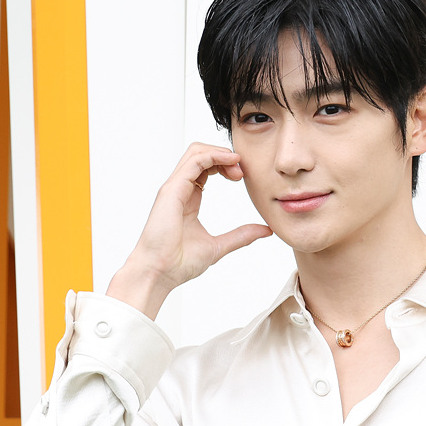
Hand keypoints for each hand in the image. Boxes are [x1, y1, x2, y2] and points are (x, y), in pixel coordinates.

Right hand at [106, 143, 271, 319]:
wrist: (159, 273)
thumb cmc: (178, 263)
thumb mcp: (219, 246)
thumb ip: (242, 236)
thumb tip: (265, 230)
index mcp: (189, 199)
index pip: (206, 168)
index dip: (226, 165)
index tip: (243, 176)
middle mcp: (180, 189)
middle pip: (201, 155)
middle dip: (225, 156)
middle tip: (242, 170)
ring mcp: (174, 188)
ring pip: (196, 152)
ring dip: (220, 153)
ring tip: (238, 164)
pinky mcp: (172, 190)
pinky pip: (193, 161)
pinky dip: (213, 156)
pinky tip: (230, 161)